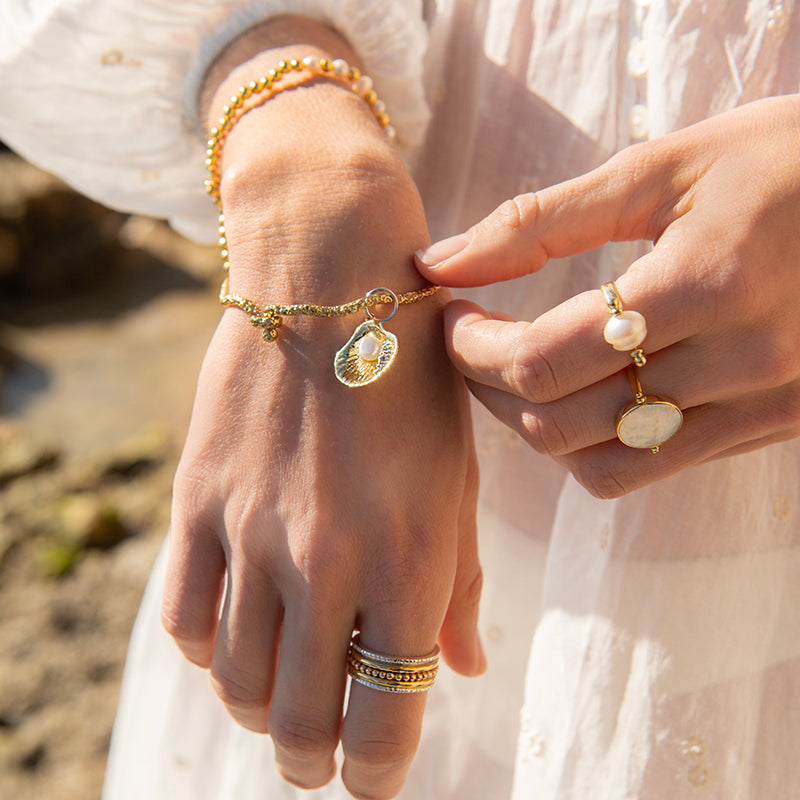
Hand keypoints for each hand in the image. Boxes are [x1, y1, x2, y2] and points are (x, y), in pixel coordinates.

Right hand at [162, 23, 483, 799]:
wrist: (330, 278)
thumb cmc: (416, 377)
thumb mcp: (459, 475)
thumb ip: (459, 582)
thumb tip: (460, 670)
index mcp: (410, 555)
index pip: (389, 714)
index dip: (382, 770)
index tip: (377, 778)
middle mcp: (325, 559)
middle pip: (301, 720)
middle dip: (316, 758)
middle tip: (325, 752)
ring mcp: (251, 534)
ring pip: (237, 686)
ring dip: (263, 712)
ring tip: (285, 695)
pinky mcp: (198, 504)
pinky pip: (187, 623)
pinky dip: (213, 654)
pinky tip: (242, 633)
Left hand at [416, 94, 799, 498]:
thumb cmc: (783, 161)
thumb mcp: (662, 168)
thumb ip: (539, 221)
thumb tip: (436, 264)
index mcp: (705, 285)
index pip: (543, 361)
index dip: (472, 348)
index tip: (453, 315)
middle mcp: (738, 365)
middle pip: (558, 424)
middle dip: (489, 386)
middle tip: (473, 340)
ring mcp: (760, 409)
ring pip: (599, 466)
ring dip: (535, 423)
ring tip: (519, 369)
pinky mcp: (770, 429)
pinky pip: (651, 469)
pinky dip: (593, 445)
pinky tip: (585, 392)